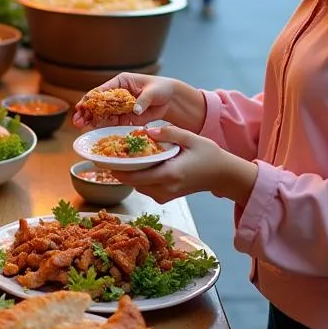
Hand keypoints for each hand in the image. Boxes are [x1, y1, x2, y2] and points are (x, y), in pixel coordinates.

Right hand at [73, 73, 191, 128]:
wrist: (171, 100)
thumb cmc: (161, 88)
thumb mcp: (152, 92)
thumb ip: (142, 101)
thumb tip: (135, 110)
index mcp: (121, 82)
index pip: (102, 90)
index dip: (91, 98)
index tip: (81, 106)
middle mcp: (117, 94)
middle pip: (98, 103)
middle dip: (87, 110)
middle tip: (77, 119)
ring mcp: (120, 107)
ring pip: (102, 114)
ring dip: (90, 119)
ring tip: (80, 126)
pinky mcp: (125, 118)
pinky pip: (111, 122)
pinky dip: (101, 126)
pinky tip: (92, 130)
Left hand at [120, 124, 257, 204]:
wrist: (223, 175)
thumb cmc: (209, 155)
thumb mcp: (191, 138)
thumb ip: (169, 133)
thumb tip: (147, 131)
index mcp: (170, 174)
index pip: (136, 177)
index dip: (117, 171)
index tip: (104, 161)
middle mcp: (165, 189)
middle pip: (134, 183)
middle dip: (120, 171)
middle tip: (110, 156)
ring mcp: (166, 196)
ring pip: (139, 187)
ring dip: (130, 174)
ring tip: (123, 157)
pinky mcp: (167, 197)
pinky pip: (147, 188)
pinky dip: (140, 178)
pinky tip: (139, 164)